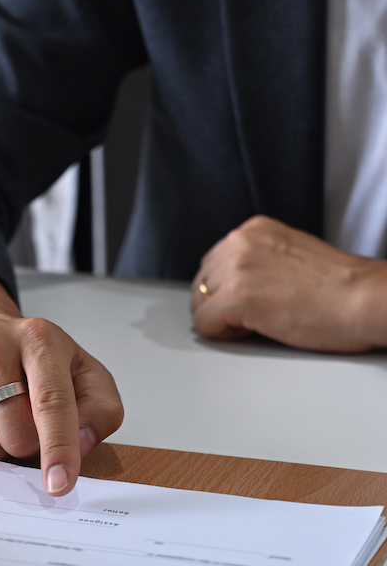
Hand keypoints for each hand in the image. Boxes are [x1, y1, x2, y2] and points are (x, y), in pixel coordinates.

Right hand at [0, 266, 122, 495]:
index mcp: (38, 338)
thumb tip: (78, 447)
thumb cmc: (34, 361)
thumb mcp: (84, 373)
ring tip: (0, 420)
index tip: (59, 484)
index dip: (58, 448)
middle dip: (28, 447)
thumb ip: (99, 411)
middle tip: (28, 426)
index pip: (51, 402)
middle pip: (16, 435)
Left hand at [191, 215, 386, 351]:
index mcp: (253, 230)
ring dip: (223, 320)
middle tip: (257, 316)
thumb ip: (259, 260)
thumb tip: (234, 282)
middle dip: (221, 305)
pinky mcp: (235, 298)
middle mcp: (239, 242)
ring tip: (262, 322)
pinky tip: (256, 331)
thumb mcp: (291, 255)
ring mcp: (235, 269)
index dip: (229, 290)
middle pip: (202, 283)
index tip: (254, 301)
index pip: (213, 263)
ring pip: (199, 305)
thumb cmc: (340, 288)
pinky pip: (204, 325)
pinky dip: (224, 336)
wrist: (365, 299)